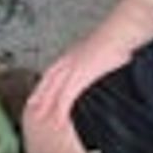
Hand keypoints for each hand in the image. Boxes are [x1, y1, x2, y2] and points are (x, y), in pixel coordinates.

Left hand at [25, 30, 134, 151]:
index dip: (45, 82)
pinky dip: (60, 109)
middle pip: (48, 80)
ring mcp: (73, 67)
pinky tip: (58, 120)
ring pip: (53, 90)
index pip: (53, 70)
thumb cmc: (118, 39)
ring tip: (39, 119)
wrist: (120, 32)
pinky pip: (66, 96)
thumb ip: (98, 57)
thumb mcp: (103, 48)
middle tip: (31, 109)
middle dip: (39, 95)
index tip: (39, 92)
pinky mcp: (80, 75)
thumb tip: (103, 63)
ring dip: (45, 105)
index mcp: (73, 52)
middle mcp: (69, 59)